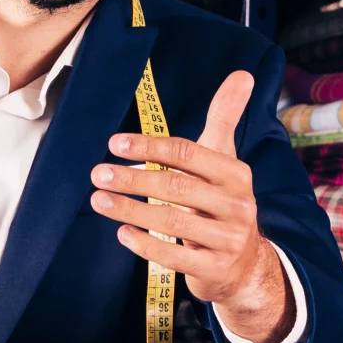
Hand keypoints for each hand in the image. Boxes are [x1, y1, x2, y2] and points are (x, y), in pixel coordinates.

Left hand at [89, 69, 291, 342]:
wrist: (246, 265)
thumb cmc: (223, 203)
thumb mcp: (226, 160)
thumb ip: (226, 118)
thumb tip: (242, 74)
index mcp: (236, 173)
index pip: (188, 154)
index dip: (150, 146)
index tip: (114, 144)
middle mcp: (236, 205)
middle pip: (176, 187)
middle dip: (132, 178)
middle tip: (97, 173)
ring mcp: (227, 239)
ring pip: (171, 220)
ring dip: (129, 209)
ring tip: (98, 200)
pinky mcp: (213, 269)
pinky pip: (173, 255)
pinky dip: (144, 243)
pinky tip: (121, 232)